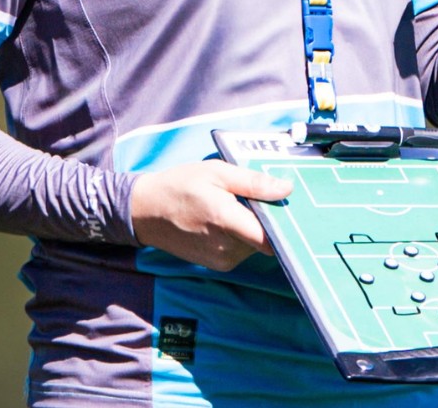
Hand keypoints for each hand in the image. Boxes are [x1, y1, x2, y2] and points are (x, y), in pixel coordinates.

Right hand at [130, 161, 291, 270]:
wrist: (146, 211)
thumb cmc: (179, 186)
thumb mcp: (216, 172)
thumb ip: (253, 182)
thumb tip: (286, 189)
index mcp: (226, 221)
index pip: (271, 237)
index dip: (285, 225)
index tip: (291, 210)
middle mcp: (226, 247)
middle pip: (265, 239)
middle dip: (266, 220)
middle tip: (255, 198)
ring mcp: (221, 260)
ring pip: (254, 245)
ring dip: (252, 228)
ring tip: (234, 206)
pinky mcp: (217, 265)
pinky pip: (241, 251)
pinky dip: (240, 236)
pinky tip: (226, 220)